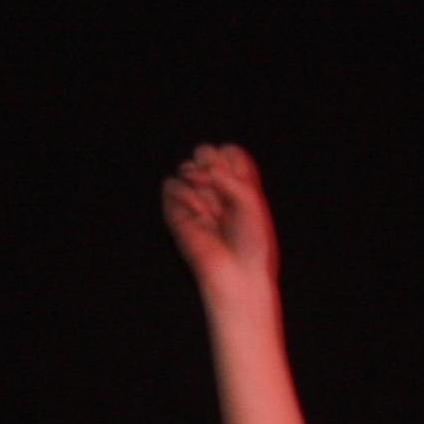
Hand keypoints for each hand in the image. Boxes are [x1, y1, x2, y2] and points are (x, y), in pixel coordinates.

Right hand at [161, 142, 280, 312]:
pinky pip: (172, 185)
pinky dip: (186, 196)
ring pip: (187, 166)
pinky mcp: (177, 210)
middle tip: (218, 184)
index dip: (229, 157)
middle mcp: (217, 189)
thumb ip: (227, 176)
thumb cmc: (251, 242)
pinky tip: (201, 215)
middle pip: (204, 151)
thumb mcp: (250, 202)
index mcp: (240, 185)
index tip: (238, 179)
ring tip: (213, 209)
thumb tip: (201, 169)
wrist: (237, 272)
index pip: (229, 151)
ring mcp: (196, 197)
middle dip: (210, 163)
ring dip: (199, 182)